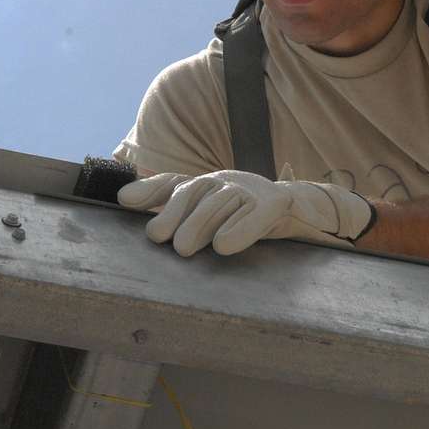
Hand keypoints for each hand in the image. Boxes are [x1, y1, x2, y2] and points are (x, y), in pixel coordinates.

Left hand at [117, 168, 373, 256]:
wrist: (305, 212)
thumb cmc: (248, 219)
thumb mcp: (213, 218)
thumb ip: (173, 208)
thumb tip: (123, 198)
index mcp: (209, 184)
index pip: (174, 183)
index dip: (150, 190)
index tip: (124, 202)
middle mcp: (227, 180)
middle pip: (196, 191)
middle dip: (176, 215)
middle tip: (162, 240)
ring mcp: (253, 188)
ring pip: (222, 201)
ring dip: (201, 223)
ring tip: (185, 249)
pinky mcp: (278, 203)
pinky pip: (257, 214)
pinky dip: (241, 229)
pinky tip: (225, 247)